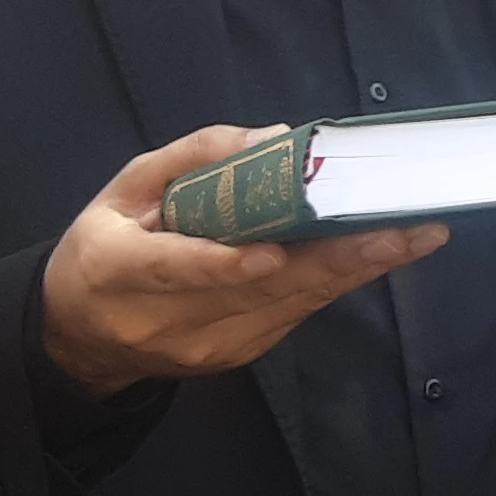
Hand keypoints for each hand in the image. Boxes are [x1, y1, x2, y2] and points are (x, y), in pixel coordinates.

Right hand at [38, 125, 447, 398]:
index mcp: (117, 269)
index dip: (223, 265)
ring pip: (289, 303)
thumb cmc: (106, 247)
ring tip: (412, 236)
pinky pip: (294, 312)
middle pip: (257, 289)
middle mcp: (163, 319)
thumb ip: (192, 157)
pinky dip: (336, 280)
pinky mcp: (238, 355)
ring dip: (356, 268)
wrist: (82, 337)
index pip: (173, 269)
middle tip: (399, 229)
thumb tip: (274, 139)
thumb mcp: (124, 189)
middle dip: (336, 256)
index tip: (273, 252)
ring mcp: (206, 345)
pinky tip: (378, 254)